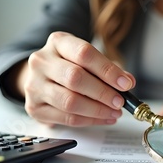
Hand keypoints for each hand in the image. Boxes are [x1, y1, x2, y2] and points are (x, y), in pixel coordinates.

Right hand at [12, 31, 134, 126]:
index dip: (107, 70)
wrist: (41, 77)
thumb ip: (108, 69)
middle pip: (75, 78)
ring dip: (97, 110)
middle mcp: (41, 61)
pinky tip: (103, 118)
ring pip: (69, 101)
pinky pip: (66, 118)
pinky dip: (89, 120)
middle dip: (103, 92)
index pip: (84, 53)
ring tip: (114, 112)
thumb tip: (128, 81)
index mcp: (57, 42)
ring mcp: (34, 85)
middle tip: (120, 101)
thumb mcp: (88, 59)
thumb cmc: (70, 66)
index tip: (125, 83)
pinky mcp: (35, 108)